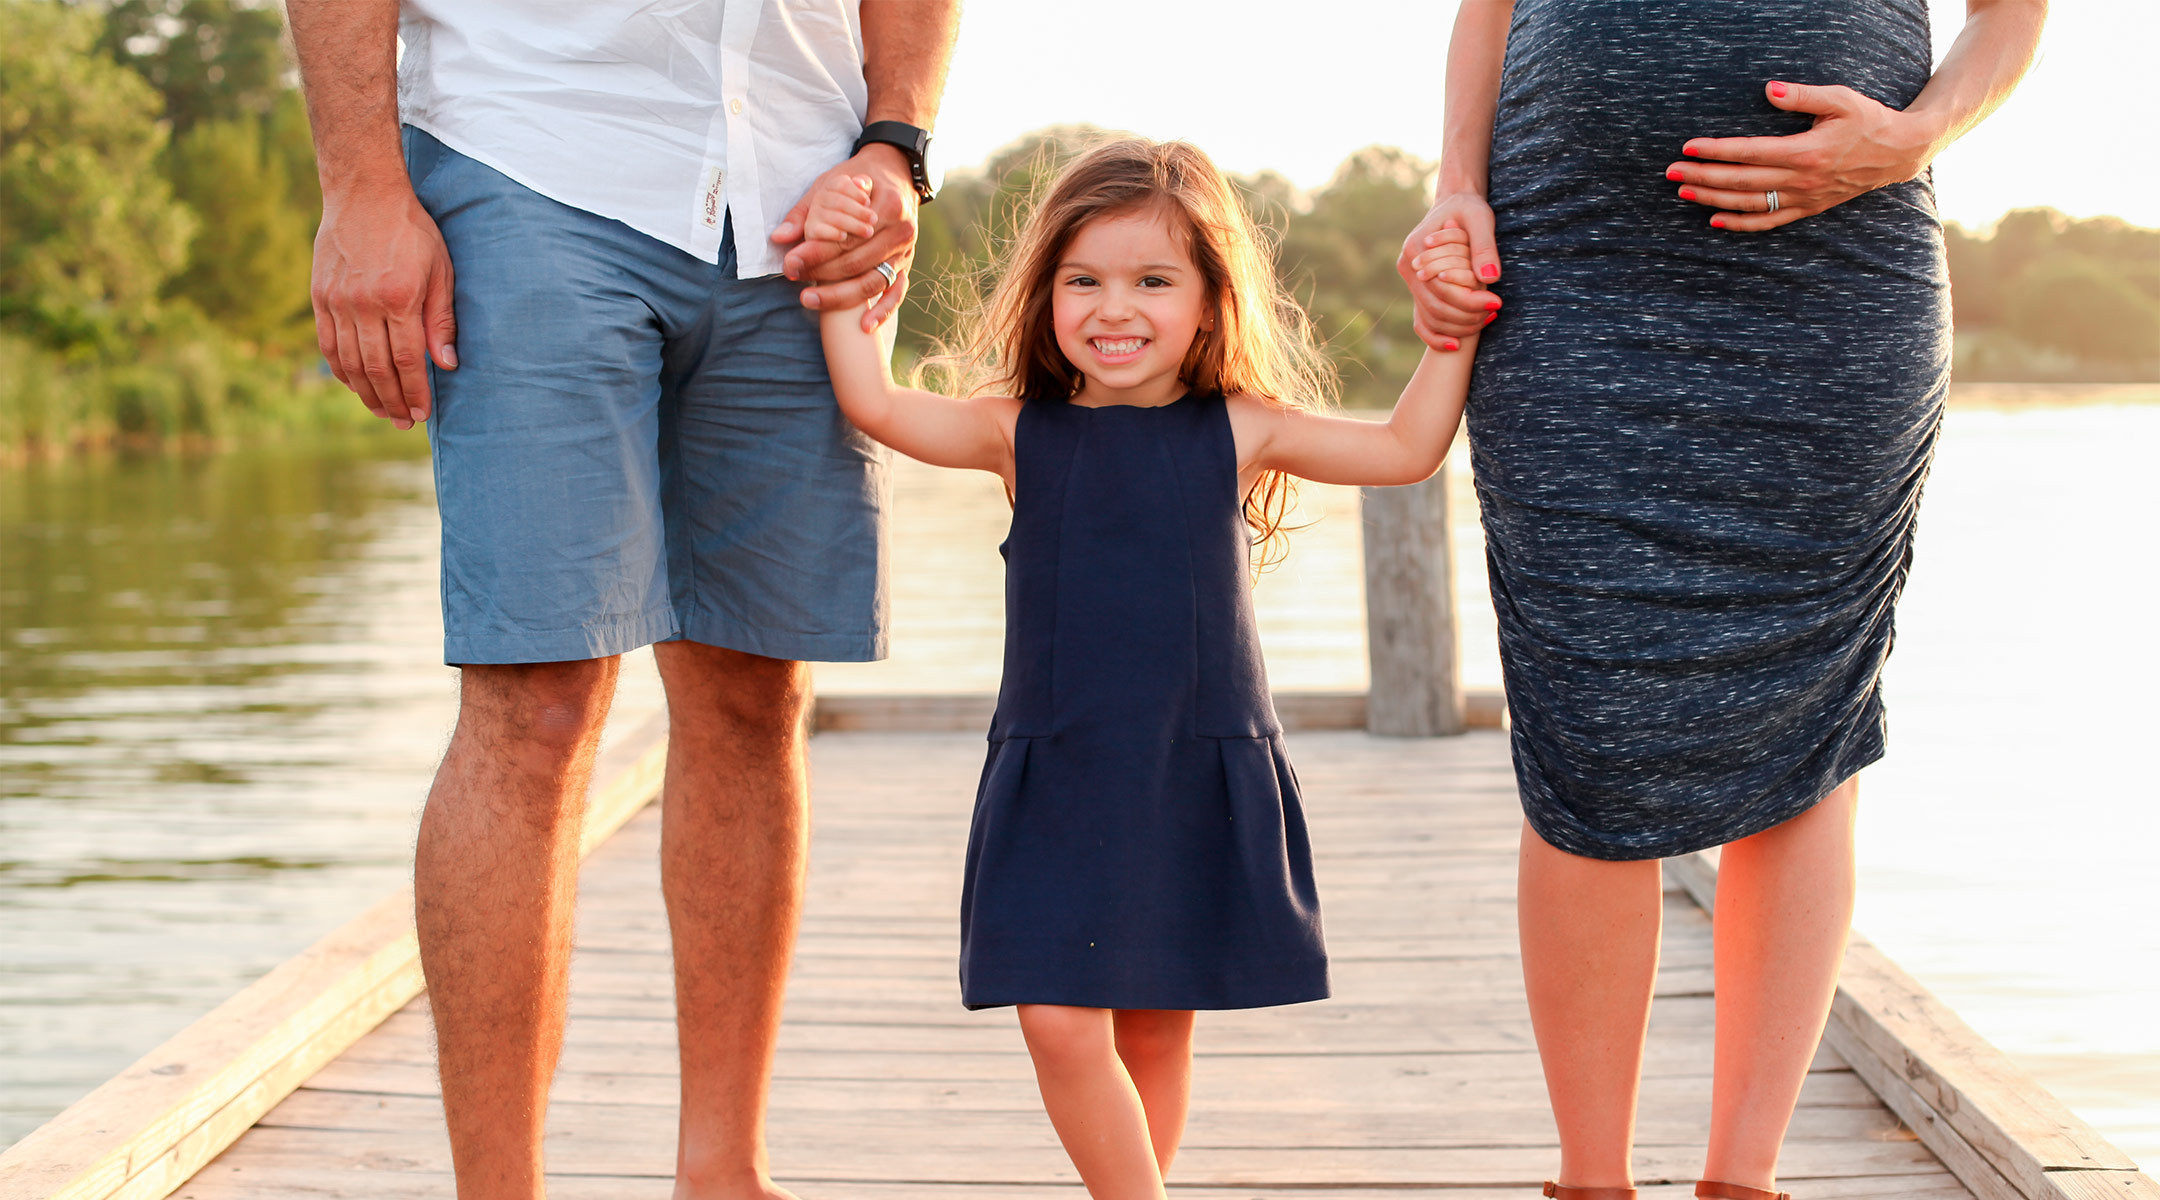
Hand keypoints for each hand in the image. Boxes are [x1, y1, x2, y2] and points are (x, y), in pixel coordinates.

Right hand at [310, 187, 456, 428]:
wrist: (364, 194)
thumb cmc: (412, 231)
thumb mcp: (440, 270)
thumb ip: (442, 320)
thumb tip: (446, 365)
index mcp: (398, 297)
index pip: (406, 361)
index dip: (414, 392)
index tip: (422, 414)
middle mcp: (363, 303)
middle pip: (376, 368)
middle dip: (391, 401)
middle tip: (403, 422)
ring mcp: (336, 301)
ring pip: (349, 362)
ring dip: (366, 392)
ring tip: (381, 411)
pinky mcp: (319, 296)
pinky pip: (328, 344)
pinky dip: (341, 369)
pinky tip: (355, 385)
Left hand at [771, 145, 918, 331]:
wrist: (895, 174)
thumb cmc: (858, 179)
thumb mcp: (831, 183)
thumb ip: (806, 212)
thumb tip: (780, 238)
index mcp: (886, 206)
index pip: (847, 237)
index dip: (817, 252)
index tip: (791, 262)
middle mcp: (901, 230)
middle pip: (858, 262)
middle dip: (822, 273)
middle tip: (794, 278)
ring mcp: (906, 251)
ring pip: (874, 281)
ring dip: (841, 295)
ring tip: (810, 300)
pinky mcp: (905, 264)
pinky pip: (896, 293)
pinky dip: (882, 311)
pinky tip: (863, 326)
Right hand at [1397, 191, 1503, 350]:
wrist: (1455, 206)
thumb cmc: (1469, 209)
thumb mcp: (1481, 219)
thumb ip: (1484, 247)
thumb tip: (1490, 278)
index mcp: (1416, 248)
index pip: (1441, 286)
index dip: (1469, 299)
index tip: (1497, 302)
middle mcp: (1407, 267)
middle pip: (1434, 305)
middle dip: (1466, 315)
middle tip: (1495, 312)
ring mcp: (1410, 281)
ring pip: (1429, 317)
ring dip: (1458, 326)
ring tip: (1487, 320)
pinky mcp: (1417, 291)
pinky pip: (1422, 321)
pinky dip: (1437, 336)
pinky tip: (1457, 344)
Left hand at [1667, 80, 1937, 231]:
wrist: (1898, 152)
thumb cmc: (1867, 120)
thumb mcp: (1840, 100)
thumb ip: (1802, 96)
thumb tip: (1768, 90)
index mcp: (1806, 152)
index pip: (1750, 152)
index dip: (1717, 151)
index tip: (1689, 147)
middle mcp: (1801, 180)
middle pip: (1742, 181)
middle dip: (1704, 176)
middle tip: (1672, 171)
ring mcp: (1804, 198)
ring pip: (1750, 203)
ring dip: (1714, 198)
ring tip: (1684, 190)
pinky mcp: (1808, 209)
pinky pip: (1769, 221)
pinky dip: (1741, 223)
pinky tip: (1715, 219)